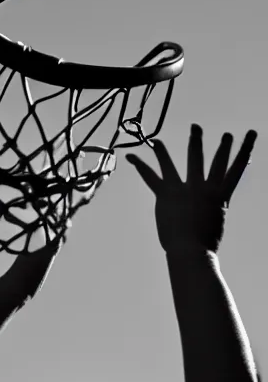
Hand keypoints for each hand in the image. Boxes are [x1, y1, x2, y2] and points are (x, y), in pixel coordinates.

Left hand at [126, 124, 256, 253]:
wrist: (191, 251)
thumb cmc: (203, 244)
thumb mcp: (216, 221)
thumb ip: (215, 207)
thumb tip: (215, 203)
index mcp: (220, 195)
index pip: (236, 169)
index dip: (244, 151)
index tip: (249, 136)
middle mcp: (204, 188)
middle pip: (212, 160)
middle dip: (214, 144)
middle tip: (212, 131)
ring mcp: (184, 189)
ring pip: (181, 161)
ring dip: (177, 146)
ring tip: (173, 134)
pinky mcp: (166, 194)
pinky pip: (151, 176)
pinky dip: (140, 165)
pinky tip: (131, 156)